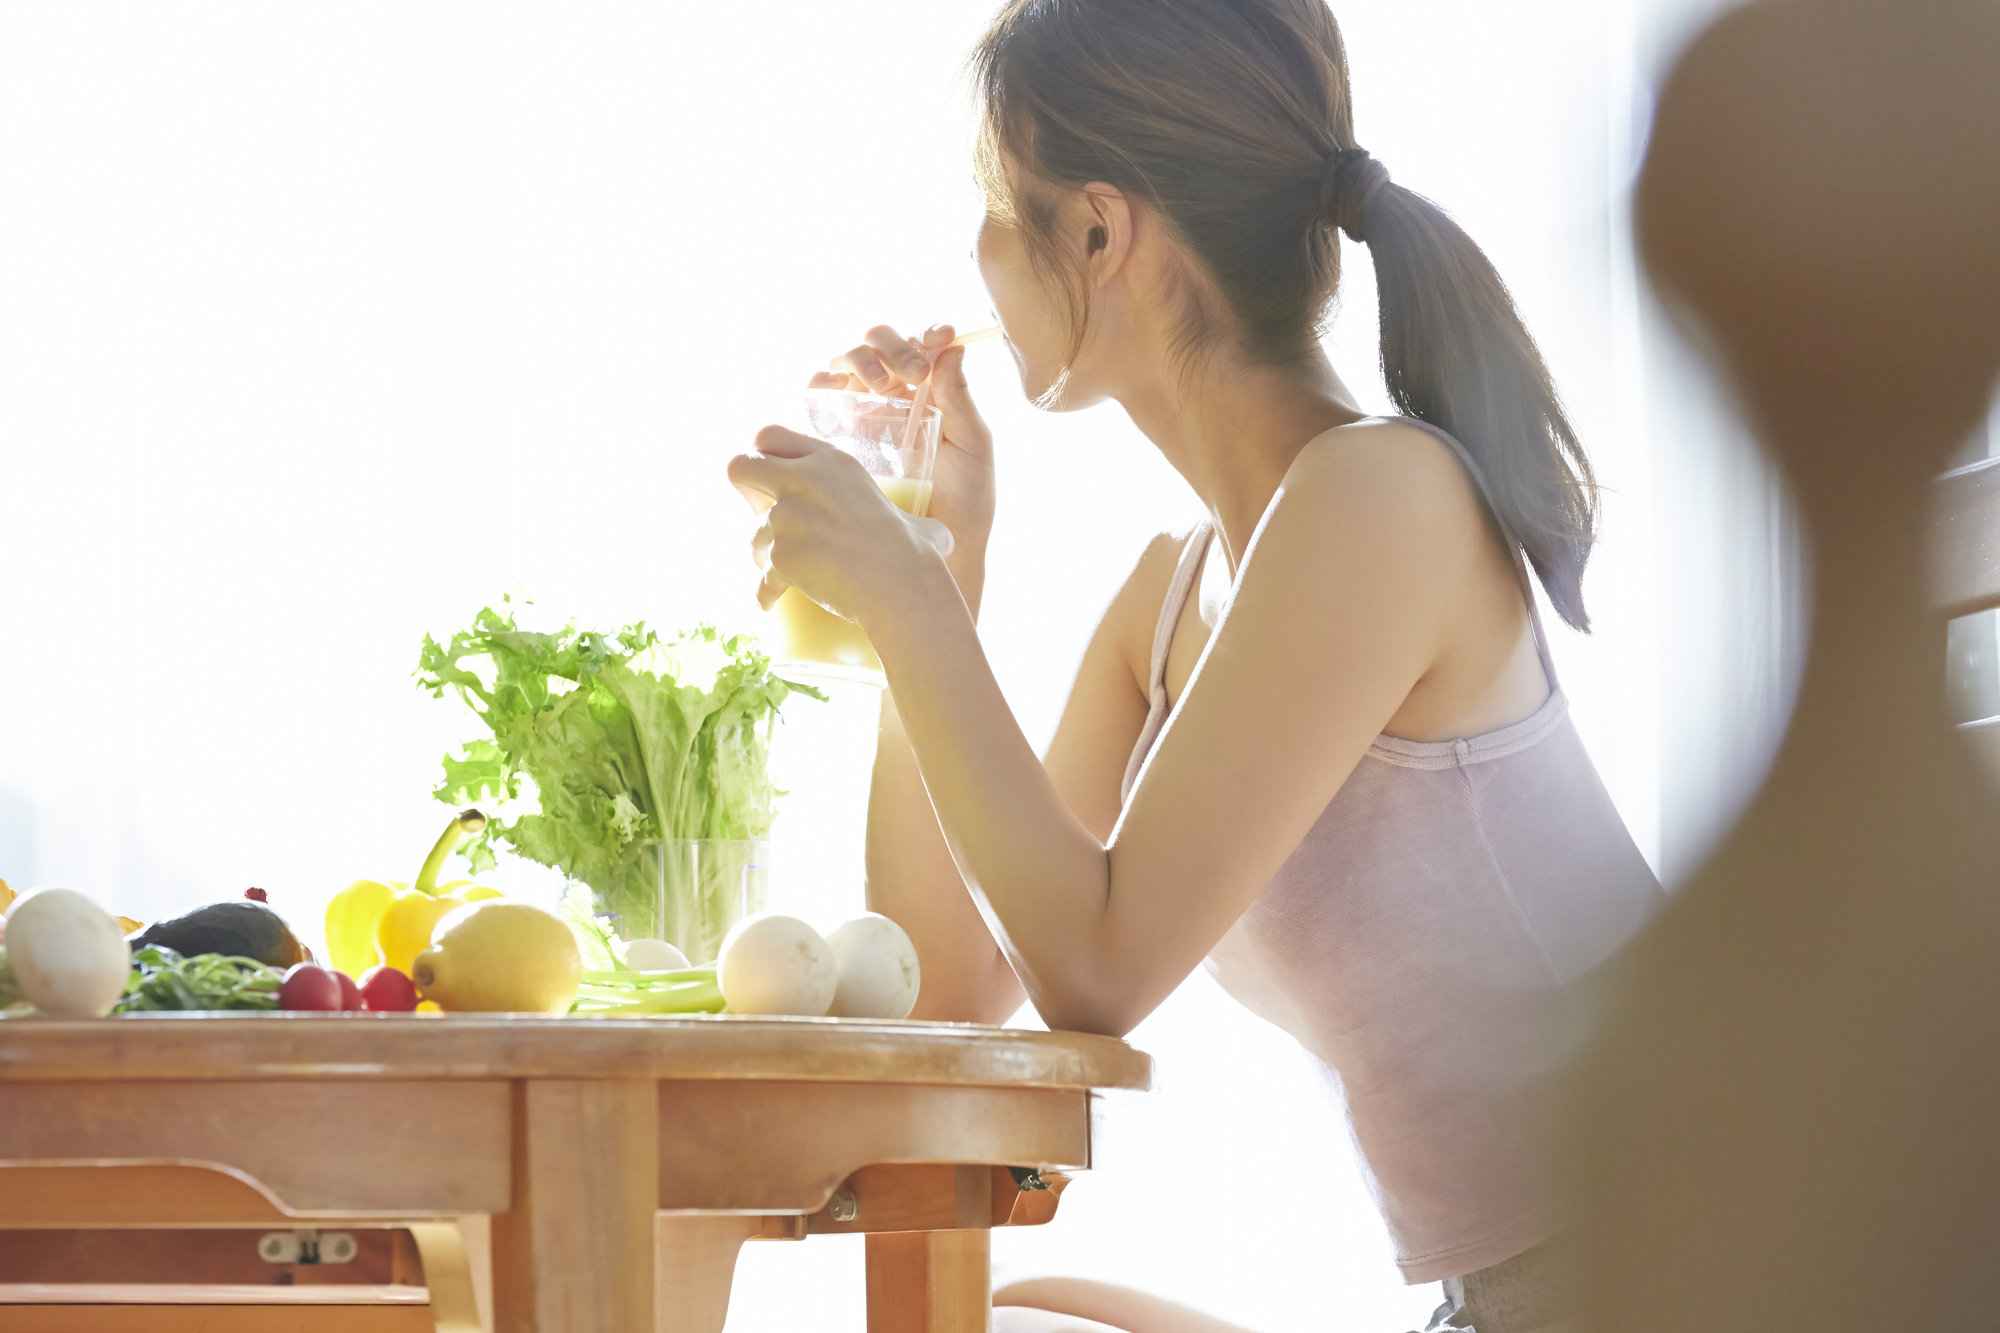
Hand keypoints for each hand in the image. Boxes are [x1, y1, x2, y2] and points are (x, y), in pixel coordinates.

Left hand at [728, 429, 956, 622]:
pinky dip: (766, 594)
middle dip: (743, 488)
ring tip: (784, 571)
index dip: (764, 454)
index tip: (773, 475)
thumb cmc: (914, 555)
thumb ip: (914, 523)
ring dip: (764, 553)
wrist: (900, 587)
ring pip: (751, 534)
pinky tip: (770, 602)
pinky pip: (761, 580)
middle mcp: (802, 481)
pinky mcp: (781, 556)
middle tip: (762, 511)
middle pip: (738, 465)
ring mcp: (788, 518)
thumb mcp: (914, 521)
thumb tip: (937, 538)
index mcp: (831, 461)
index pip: (769, 434)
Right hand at [811, 324, 995, 610]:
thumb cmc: (965, 504)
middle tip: (910, 373)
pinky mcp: (833, 438)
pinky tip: (836, 392)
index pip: (920, 346)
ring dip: (857, 360)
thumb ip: (962, 400)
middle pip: (878, 347)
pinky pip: (818, 399)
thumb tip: (953, 347)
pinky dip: (821, 384)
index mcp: (929, 394)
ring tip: (878, 385)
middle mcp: (892, 399)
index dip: (926, 334)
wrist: (937, 554)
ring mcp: (860, 416)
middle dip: (890, 346)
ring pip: (846, 364)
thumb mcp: (973, 447)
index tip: (940, 337)